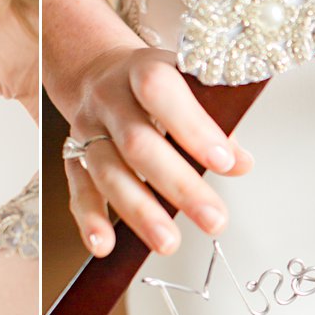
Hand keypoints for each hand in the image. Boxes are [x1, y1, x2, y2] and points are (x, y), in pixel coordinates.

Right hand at [65, 45, 252, 257]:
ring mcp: (88, 129)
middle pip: (137, 143)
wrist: (100, 72)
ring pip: (108, 172)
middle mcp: (110, 99)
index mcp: (143, 70)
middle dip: (178, 185)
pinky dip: (90, 219)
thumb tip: (240, 164)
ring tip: (169, 243)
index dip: (192, 126)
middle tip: (213, 219)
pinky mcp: (74, 157)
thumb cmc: (157, 86)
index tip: (223, 162)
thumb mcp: (189, 87)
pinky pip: (79, 190)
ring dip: (139, 212)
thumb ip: (214, 124)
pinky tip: (104, 245)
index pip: (161, 91)